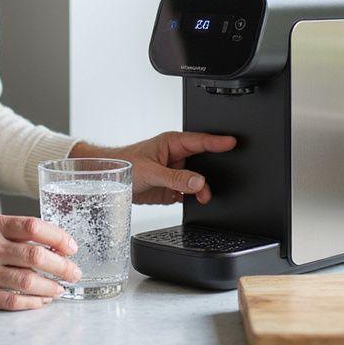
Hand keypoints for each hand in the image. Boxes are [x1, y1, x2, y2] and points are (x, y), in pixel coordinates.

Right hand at [0, 214, 83, 310]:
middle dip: (63, 266)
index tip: (71, 247)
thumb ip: (15, 231)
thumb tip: (53, 242)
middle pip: (36, 256)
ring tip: (60, 289)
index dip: (58, 237)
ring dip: (51, 287)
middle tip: (74, 272)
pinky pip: (13, 301)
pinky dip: (33, 303)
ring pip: (28, 282)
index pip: (34, 226)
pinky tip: (42, 301)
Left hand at [70, 131, 235, 204]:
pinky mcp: (173, 188)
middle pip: (204, 163)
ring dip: (202, 190)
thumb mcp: (151, 171)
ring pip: (198, 181)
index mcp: (172, 143)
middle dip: (212, 174)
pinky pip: (190, 193)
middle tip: (216, 185)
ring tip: (202, 199)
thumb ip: (176, 178)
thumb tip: (198, 182)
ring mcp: (176, 173)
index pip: (200, 141)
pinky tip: (196, 203)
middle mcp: (177, 156)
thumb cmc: (124, 164)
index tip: (234, 142)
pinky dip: (195, 199)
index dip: (218, 142)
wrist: (109, 181)